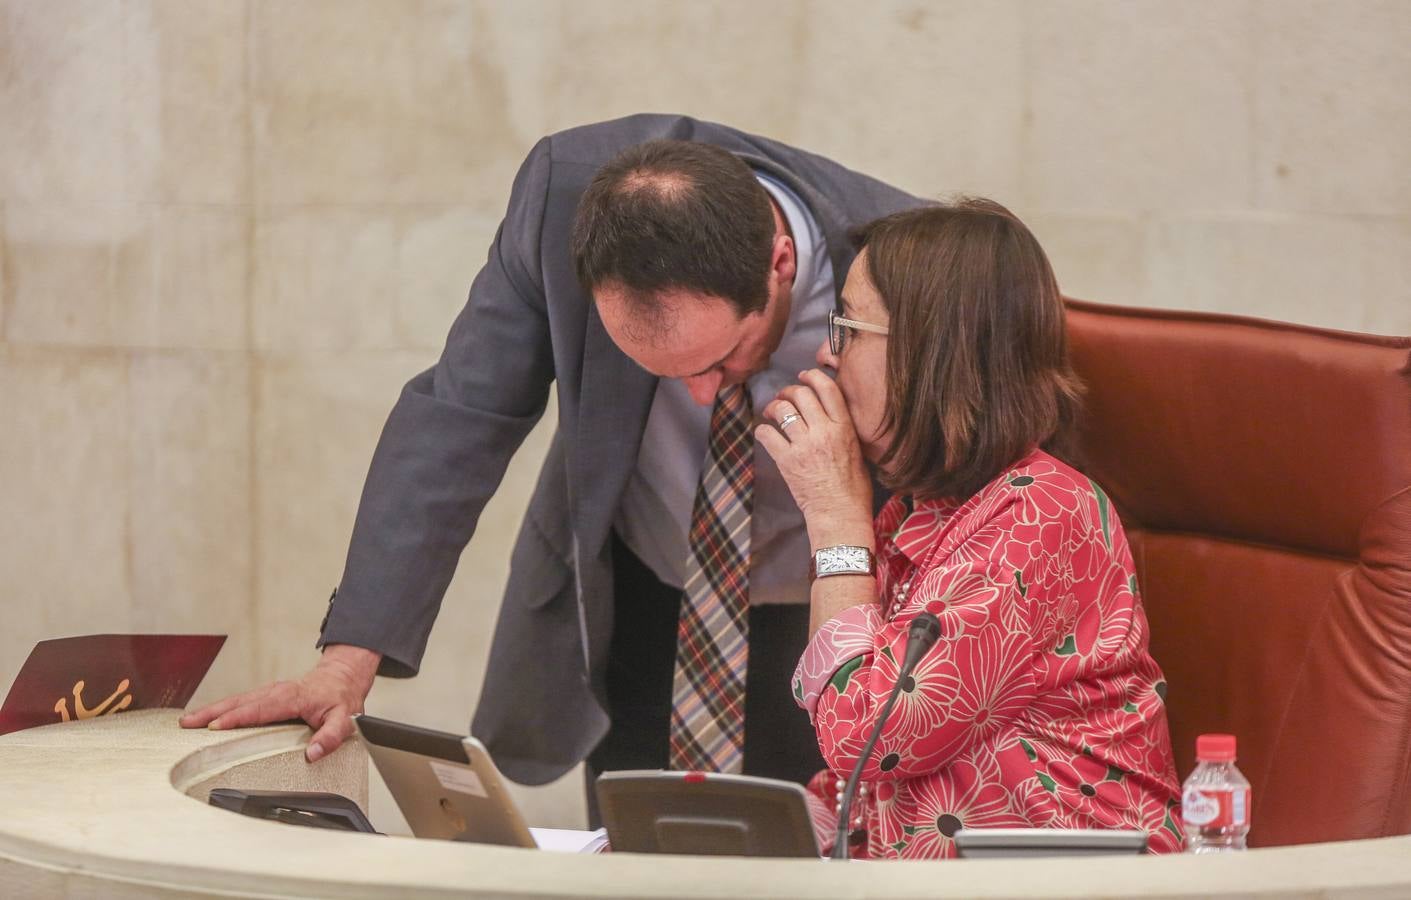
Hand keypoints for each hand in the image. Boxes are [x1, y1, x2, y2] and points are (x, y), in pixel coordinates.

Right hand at [179, 644, 380, 762]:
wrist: (342, 677)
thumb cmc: (341, 699)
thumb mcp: (345, 719)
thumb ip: (331, 737)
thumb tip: (313, 753)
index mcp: (292, 697)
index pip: (260, 709)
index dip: (237, 717)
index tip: (216, 726)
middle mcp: (277, 691)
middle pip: (240, 701)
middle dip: (212, 712)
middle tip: (187, 723)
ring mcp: (269, 691)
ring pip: (236, 699)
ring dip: (211, 709)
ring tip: (187, 721)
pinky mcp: (266, 695)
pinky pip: (240, 701)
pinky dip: (220, 708)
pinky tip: (206, 717)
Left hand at [756, 369, 873, 547]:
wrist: (840, 513)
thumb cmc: (853, 487)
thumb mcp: (857, 450)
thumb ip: (842, 428)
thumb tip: (827, 413)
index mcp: (844, 427)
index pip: (827, 389)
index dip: (812, 376)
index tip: (803, 376)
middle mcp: (824, 431)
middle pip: (801, 394)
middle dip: (789, 391)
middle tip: (784, 397)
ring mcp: (804, 446)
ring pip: (782, 411)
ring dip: (773, 407)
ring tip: (771, 412)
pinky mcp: (787, 461)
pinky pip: (767, 434)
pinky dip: (762, 430)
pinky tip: (765, 433)